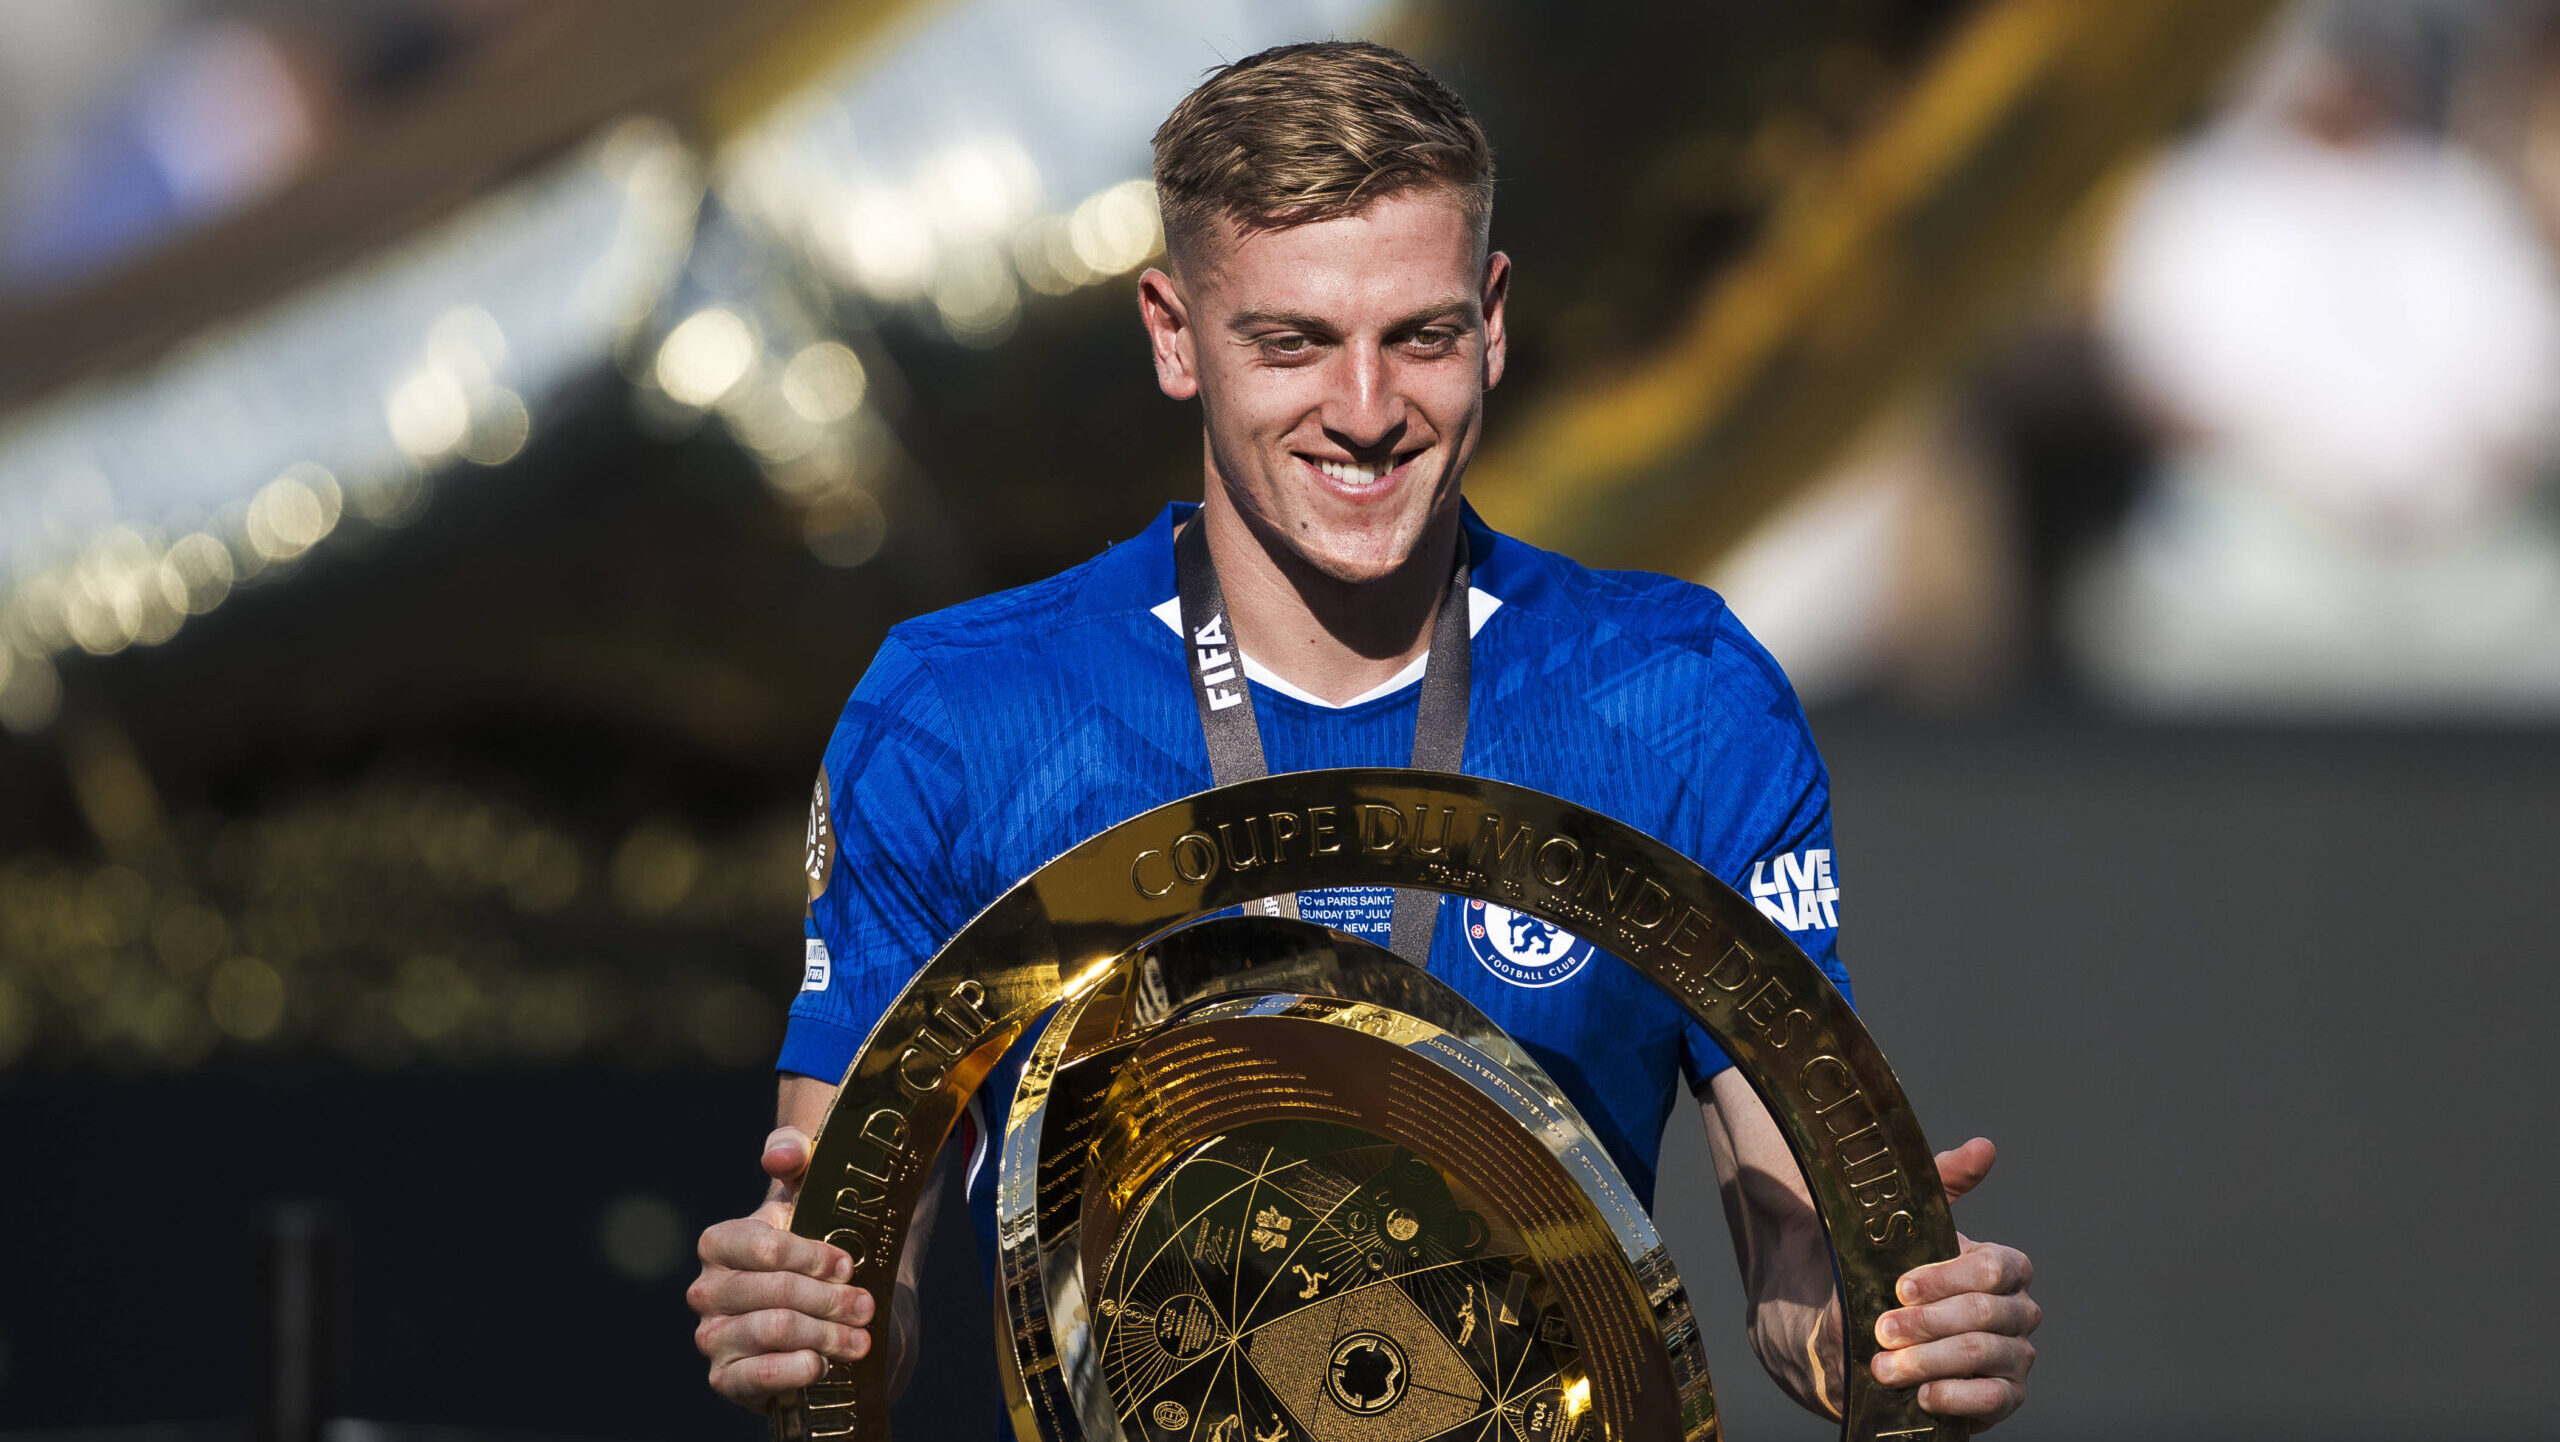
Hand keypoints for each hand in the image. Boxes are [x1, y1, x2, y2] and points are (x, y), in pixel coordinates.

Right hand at [688, 1125, 876, 1409]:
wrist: (825, 1312)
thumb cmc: (815, 1245)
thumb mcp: (811, 1193)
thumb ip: (796, 1155)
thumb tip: (779, 1154)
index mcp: (720, 1243)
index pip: (764, 1248)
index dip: (811, 1257)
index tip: (847, 1264)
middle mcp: (706, 1291)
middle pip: (775, 1292)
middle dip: (830, 1299)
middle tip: (865, 1305)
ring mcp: (713, 1337)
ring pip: (774, 1331)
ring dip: (826, 1334)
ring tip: (859, 1337)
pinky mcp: (727, 1379)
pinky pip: (758, 1376)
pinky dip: (797, 1369)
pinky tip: (822, 1364)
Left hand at [1870, 1137, 2039, 1428]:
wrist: (1875, 1343)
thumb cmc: (1899, 1279)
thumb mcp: (1915, 1226)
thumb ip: (1946, 1182)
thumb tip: (1984, 1146)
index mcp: (2004, 1268)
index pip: (1995, 1268)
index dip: (1948, 1277)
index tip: (1900, 1285)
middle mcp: (2019, 1312)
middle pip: (1985, 1314)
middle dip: (1928, 1322)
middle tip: (1883, 1329)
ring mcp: (2015, 1357)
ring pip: (1983, 1355)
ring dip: (1928, 1360)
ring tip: (1885, 1365)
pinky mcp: (2004, 1398)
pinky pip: (1992, 1400)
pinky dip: (1955, 1397)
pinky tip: (1922, 1394)